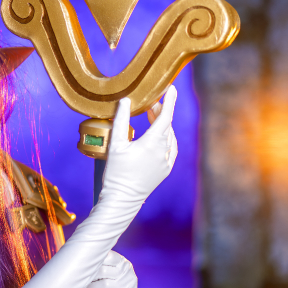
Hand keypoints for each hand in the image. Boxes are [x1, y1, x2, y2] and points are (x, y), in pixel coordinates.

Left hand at [81, 251, 136, 287]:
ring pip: (103, 285)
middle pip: (104, 271)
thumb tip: (77, 256)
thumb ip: (97, 266)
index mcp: (123, 264)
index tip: (80, 267)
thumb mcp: (101, 277)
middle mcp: (129, 274)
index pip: (109, 256)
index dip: (93, 261)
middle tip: (76, 283)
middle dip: (87, 278)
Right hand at [101, 86, 177, 202]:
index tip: (171, 88)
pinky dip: (166, 138)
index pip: (165, 115)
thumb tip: (125, 100)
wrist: (122, 199)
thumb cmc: (116, 172)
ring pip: (169, 137)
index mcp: (153, 142)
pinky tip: (158, 137)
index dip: (169, 100)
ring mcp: (167, 161)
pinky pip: (171, 149)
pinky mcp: (165, 170)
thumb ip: (121, 119)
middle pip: (166, 125)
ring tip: (151, 118)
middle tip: (149, 103)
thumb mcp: (116, 144)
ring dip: (162, 125)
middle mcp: (164, 151)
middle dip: (160, 112)